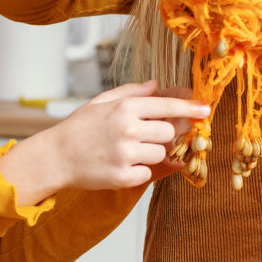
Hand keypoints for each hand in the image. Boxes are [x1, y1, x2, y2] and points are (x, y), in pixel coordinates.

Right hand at [0, 81, 210, 203]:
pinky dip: (138, 170)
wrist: (56, 157)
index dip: (190, 109)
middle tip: (144, 136)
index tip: (206, 111)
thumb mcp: (101, 102)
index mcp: (124, 108)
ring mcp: (125, 155)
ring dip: (151, 153)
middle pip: (168, 132)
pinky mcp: (123, 177)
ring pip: (161, 153)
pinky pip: (147, 172)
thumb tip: (157, 85)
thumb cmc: (80, 128)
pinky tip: (120, 164)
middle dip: (162, 135)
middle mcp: (127, 130)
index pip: (167, 107)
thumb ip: (131, 92)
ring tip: (127, 151)